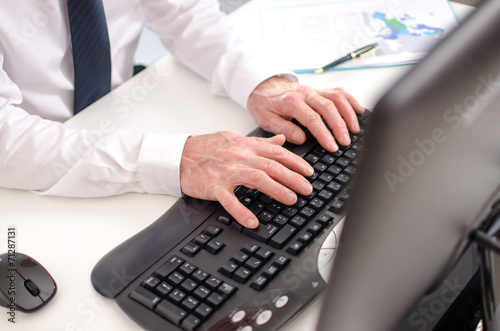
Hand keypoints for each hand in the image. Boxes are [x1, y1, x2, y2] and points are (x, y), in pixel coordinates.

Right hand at [179, 132, 313, 228]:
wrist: (179, 155)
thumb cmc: (207, 148)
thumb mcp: (236, 139)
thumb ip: (260, 142)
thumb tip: (282, 139)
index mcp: (246, 146)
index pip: (276, 152)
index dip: (295, 161)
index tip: (309, 171)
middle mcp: (239, 156)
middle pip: (271, 165)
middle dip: (292, 177)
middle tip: (307, 188)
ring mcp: (226, 171)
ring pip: (256, 178)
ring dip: (276, 189)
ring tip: (291, 199)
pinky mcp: (213, 186)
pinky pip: (229, 200)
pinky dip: (241, 211)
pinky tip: (253, 221)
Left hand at [247, 76, 364, 151]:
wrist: (262, 86)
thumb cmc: (264, 104)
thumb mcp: (266, 119)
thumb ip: (283, 129)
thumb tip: (301, 139)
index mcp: (291, 102)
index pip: (312, 119)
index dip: (324, 134)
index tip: (332, 146)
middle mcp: (305, 93)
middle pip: (328, 107)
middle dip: (339, 126)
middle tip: (345, 142)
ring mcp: (314, 90)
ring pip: (337, 97)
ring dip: (348, 113)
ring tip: (355, 130)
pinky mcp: (319, 90)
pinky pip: (338, 92)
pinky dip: (351, 100)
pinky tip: (359, 111)